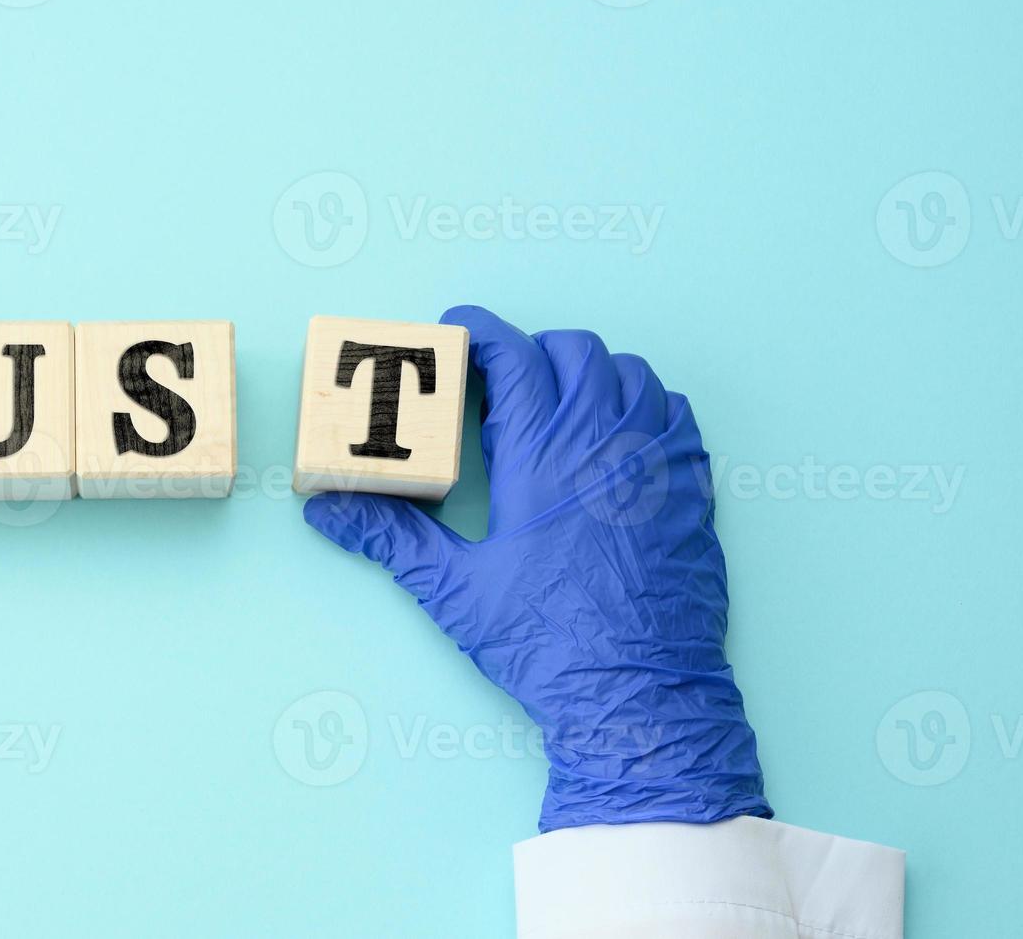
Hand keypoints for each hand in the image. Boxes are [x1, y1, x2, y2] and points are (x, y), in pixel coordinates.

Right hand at [304, 305, 768, 831]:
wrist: (639, 693)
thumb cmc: (548, 643)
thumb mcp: (455, 589)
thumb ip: (391, 536)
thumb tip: (330, 510)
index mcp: (544, 456)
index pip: (515, 356)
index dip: (480, 331)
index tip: (456, 329)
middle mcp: (607, 443)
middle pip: (575, 350)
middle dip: (532, 350)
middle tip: (501, 380)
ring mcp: (658, 463)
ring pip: (632, 372)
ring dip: (590, 372)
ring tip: (558, 403)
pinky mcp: (693, 491)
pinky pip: (676, 413)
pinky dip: (643, 404)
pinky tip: (616, 435)